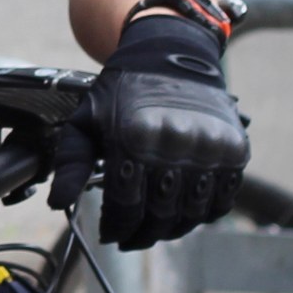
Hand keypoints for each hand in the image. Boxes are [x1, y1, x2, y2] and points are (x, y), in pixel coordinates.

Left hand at [48, 15, 249, 248]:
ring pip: (192, 214)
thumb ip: (71, 163)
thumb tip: (58, 204)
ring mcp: (210, 148)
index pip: (126, 206)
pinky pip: (222, 200)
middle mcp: (175, 145)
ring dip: (172, 229)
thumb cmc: (121, 91)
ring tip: (156, 228)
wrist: (169, 55)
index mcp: (134, 138)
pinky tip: (185, 213)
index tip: (109, 234)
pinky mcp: (235, 149)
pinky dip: (204, 215)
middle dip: (141, 234)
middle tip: (130, 238)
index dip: (116, 227)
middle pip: (160, 215)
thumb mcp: (85, 120)